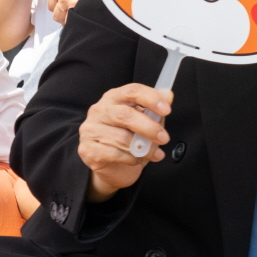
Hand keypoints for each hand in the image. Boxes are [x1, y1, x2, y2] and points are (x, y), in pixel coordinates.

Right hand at [77, 83, 172, 201]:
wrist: (115, 166)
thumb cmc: (131, 138)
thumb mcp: (147, 121)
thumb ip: (156, 109)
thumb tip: (168, 94)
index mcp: (114, 98)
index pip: (132, 91)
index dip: (151, 98)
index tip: (166, 110)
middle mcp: (99, 111)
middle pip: (125, 115)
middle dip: (149, 128)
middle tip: (164, 138)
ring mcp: (90, 130)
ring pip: (121, 138)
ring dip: (143, 148)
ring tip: (154, 153)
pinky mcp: (88, 150)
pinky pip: (114, 154)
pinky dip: (132, 158)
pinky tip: (138, 159)